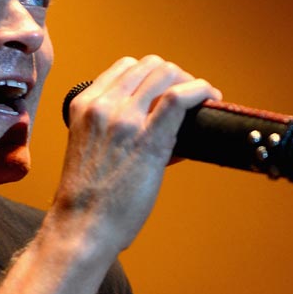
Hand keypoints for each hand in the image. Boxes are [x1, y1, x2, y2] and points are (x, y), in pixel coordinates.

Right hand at [52, 55, 220, 253]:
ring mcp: (124, 119)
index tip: (168, 90)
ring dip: (191, 82)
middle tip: (189, 97)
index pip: (125, 67)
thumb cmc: (87, 201)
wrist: (81, 227)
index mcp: (84, 105)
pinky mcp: (147, 138)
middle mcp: (103, 105)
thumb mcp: (90, 150)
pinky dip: (201, 91)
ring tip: (203, 100)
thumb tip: (159, 127)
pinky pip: (180, 98)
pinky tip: (211, 99)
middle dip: (175, 76)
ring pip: (166, 74)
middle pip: (149, 66)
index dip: (153, 75)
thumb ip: (115, 131)